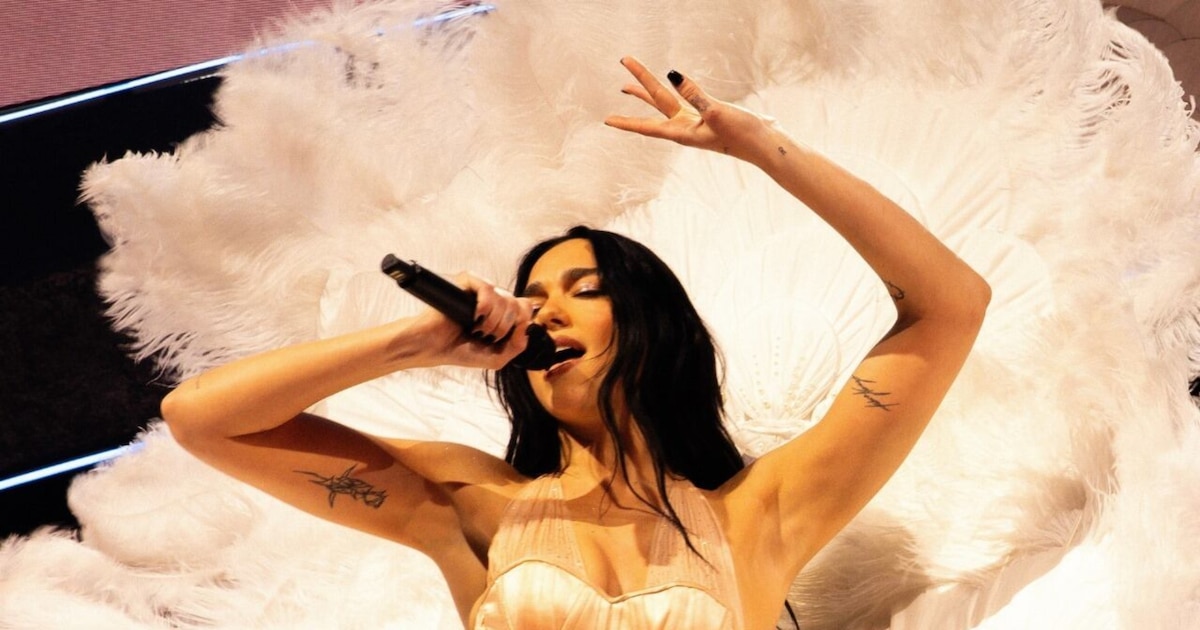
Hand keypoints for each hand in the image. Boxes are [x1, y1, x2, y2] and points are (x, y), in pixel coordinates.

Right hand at [410, 273, 532, 369]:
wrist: (432, 348)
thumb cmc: (459, 350)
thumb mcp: (496, 357)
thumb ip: (518, 346)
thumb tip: (527, 325)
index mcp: (500, 312)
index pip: (525, 306)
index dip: (522, 322)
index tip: (505, 336)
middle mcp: (492, 298)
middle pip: (518, 304)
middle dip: (506, 327)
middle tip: (487, 336)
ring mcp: (479, 290)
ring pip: (505, 298)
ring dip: (495, 321)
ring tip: (478, 330)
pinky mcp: (465, 283)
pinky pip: (488, 288)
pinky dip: (486, 306)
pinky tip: (476, 316)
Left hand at [604, 56, 781, 165]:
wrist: (765, 146)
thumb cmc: (742, 134)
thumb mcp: (716, 112)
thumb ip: (694, 94)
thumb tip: (672, 75)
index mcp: (683, 132)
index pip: (648, 126)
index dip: (626, 122)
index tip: (606, 120)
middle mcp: (684, 128)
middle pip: (655, 103)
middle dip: (638, 85)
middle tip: (623, 64)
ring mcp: (695, 122)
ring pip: (665, 103)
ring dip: (647, 92)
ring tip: (628, 85)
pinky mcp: (707, 117)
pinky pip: (683, 100)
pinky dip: (674, 91)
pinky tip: (671, 86)